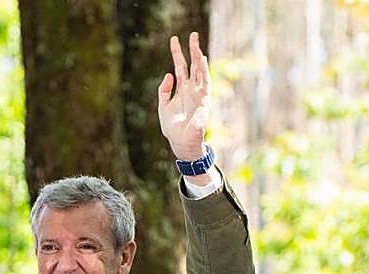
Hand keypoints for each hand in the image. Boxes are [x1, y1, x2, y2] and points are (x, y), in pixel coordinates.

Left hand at [158, 32, 210, 162]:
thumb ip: (164, 90)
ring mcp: (198, 94)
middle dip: (192, 50)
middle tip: (192, 34)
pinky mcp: (204, 101)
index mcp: (181, 90)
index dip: (177, 54)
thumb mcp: (163, 107)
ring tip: (196, 42)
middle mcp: (191, 89)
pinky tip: (201, 60)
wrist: (181, 143)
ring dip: (199, 57)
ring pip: (200, 71)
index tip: (174, 40)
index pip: (180, 67)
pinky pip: (205, 83)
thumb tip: (168, 73)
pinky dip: (204, 71)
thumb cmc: (173, 128)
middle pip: (192, 65)